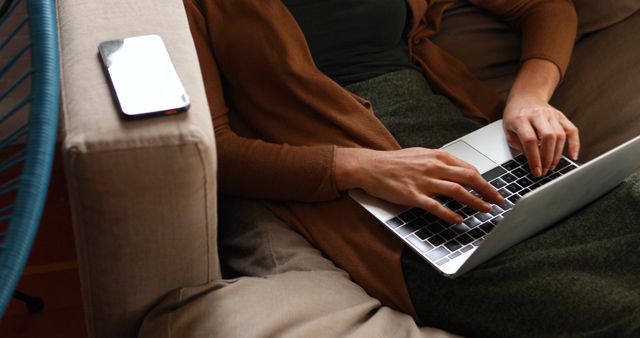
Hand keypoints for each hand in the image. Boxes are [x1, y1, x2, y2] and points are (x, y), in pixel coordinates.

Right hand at [336, 147, 503, 223]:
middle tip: (498, 200)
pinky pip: (435, 206)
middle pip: (468, 178)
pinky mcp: (412, 195)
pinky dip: (449, 213)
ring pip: (457, 191)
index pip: (468, 168)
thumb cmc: (395, 162)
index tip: (493, 190)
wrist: (370, 166)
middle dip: (487, 190)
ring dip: (474, 201)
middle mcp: (433, 167)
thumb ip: (440, 163)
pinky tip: (458, 220)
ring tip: (485, 210)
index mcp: (437, 156)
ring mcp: (423, 181)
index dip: (484, 181)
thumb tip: (460, 173)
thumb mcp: (421, 155)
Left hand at [504, 59, 579, 176]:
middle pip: (548, 137)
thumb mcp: (507, 129)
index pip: (530, 140)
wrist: (526, 97)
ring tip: (551, 166)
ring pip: (560, 135)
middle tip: (545, 171)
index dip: (534, 158)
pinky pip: (572, 130)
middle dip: (547, 158)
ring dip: (557, 154)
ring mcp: (551, 114)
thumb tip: (531, 161)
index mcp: (521, 118)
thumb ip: (517, 144)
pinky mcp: (561, 116)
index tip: (536, 171)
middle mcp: (537, 114)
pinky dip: (574, 144)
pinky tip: (572, 156)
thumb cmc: (515, 115)